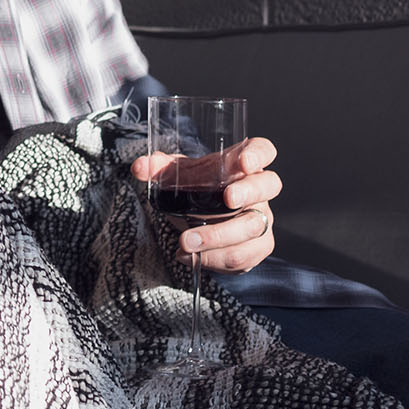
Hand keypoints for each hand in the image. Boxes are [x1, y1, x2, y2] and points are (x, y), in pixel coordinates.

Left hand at [130, 135, 280, 273]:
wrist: (200, 218)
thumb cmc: (196, 188)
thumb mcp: (177, 175)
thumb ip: (158, 168)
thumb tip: (139, 167)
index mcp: (241, 164)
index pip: (262, 150)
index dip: (258, 154)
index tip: (244, 162)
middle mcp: (259, 190)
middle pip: (268, 186)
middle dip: (249, 193)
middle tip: (227, 200)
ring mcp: (262, 218)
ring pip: (254, 227)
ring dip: (219, 236)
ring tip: (187, 242)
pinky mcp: (258, 246)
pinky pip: (244, 256)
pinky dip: (215, 259)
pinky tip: (192, 256)